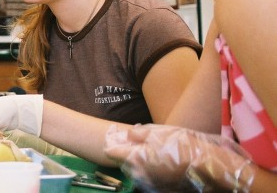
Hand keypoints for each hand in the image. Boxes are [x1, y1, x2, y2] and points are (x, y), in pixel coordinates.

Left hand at [104, 124, 255, 191]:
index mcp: (135, 158)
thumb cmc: (183, 147)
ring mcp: (149, 183)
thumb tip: (126, 134)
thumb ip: (138, 133)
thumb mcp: (160, 132)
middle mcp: (139, 174)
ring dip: (135, 159)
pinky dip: (146, 168)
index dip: (112, 140)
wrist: (208, 168)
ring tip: (147, 148)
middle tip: (132, 138)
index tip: (114, 133)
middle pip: (123, 161)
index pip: (111, 151)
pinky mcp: (158, 188)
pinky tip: (157, 159)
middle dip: (124, 150)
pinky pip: (146, 177)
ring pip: (134, 170)